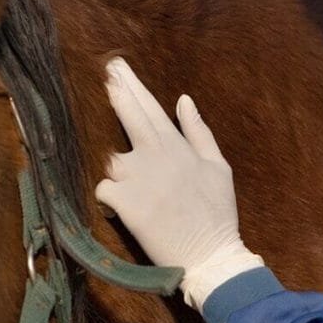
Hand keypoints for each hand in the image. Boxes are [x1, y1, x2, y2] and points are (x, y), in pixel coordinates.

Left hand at [95, 58, 263, 310]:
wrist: (209, 255)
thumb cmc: (217, 212)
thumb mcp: (217, 167)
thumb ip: (198, 131)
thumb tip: (184, 100)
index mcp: (175, 146)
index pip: (148, 107)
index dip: (131, 85)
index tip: (117, 67)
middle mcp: (152, 155)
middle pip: (126, 115)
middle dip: (115, 91)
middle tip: (105, 74)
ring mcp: (135, 178)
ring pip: (111, 160)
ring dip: (118, 168)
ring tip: (137, 186)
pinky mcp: (122, 202)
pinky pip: (105, 191)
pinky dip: (111, 198)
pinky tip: (124, 209)